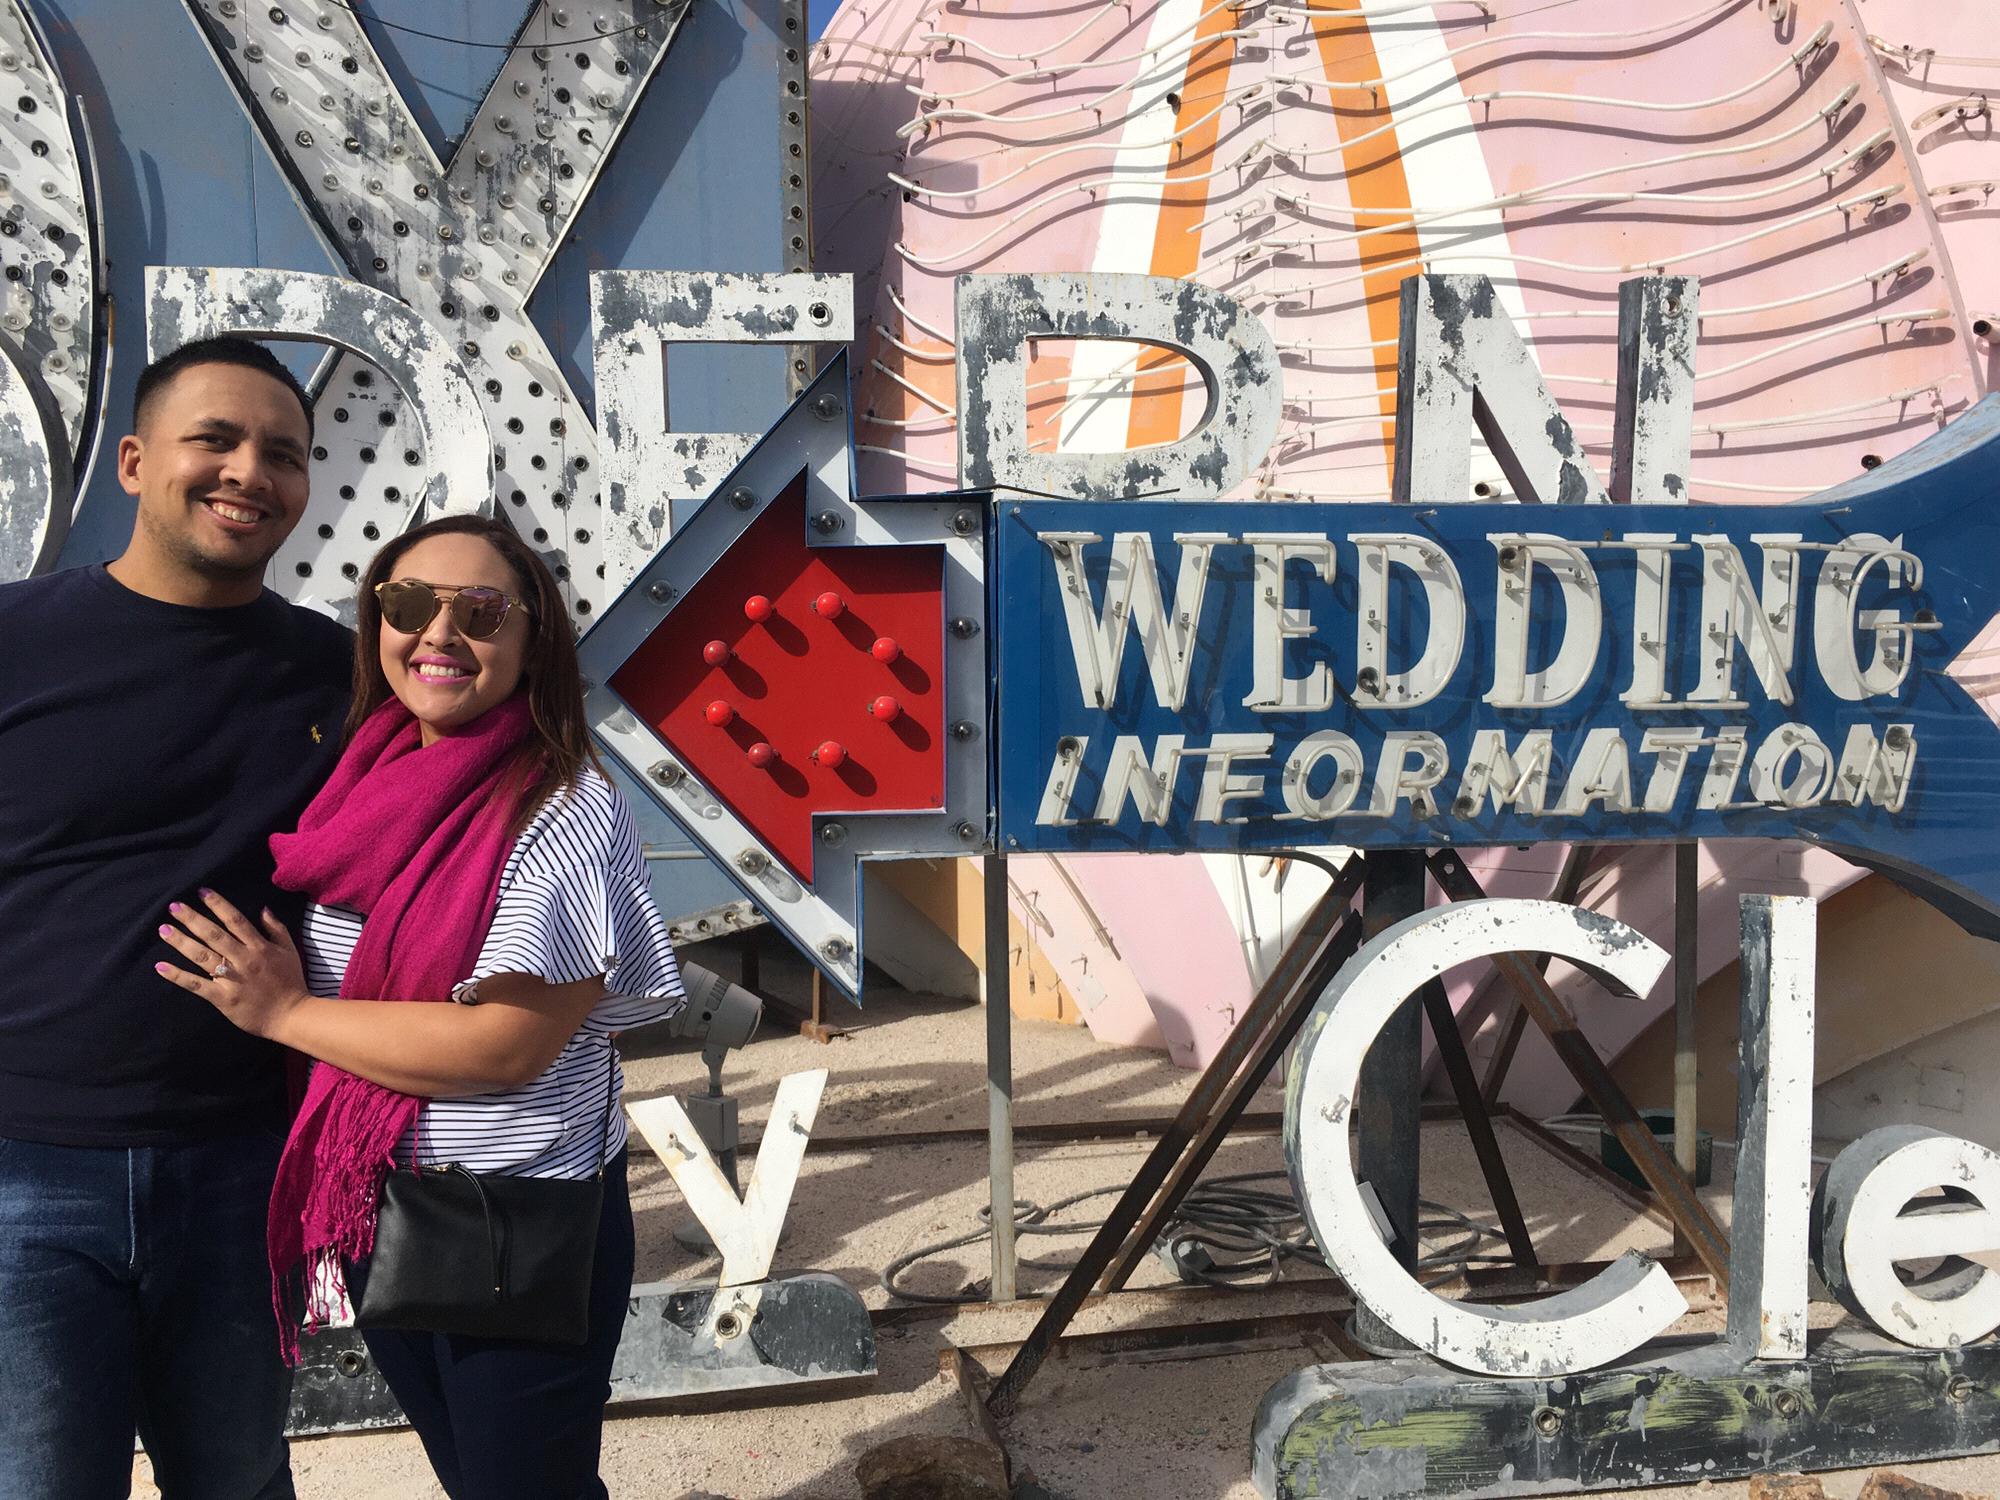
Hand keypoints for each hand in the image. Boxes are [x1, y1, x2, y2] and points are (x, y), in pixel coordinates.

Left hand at [157, 888, 311, 1041]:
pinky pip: (197, 985)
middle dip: (193, 919)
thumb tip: (263, 908)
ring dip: (181, 942)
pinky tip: (161, 967)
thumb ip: (276, 929)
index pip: (236, 921)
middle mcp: (244, 960)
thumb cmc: (291, 982)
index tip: (202, 892)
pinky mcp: (223, 998)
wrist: (291, 1016)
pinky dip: (178, 976)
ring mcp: (232, 979)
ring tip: (164, 929)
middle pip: (214, 935)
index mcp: (260, 947)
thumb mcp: (290, 951)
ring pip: (202, 957)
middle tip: (174, 906)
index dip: (218, 905)